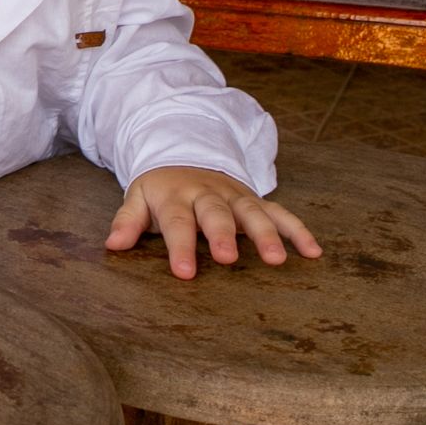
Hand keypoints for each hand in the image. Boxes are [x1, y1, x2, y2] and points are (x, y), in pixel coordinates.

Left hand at [105, 166, 322, 278]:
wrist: (185, 152)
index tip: (185, 273)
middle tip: (228, 259)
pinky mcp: (255, 199)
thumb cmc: (160, 188)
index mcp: (176, 196)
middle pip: (216, 214)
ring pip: (253, 212)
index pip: (177, 222)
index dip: (181, 246)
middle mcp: (208, 194)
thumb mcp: (138, 197)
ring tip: (277, 260)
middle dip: (223, 235)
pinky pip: (280, 212)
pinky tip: (313, 252)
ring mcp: (235, 195)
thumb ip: (127, 220)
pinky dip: (298, 230)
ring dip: (266, 234)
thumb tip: (112, 245)